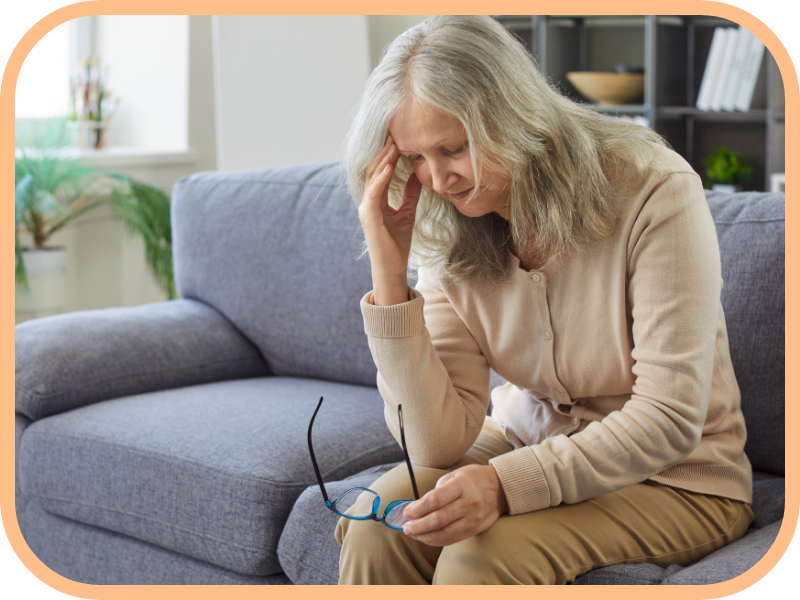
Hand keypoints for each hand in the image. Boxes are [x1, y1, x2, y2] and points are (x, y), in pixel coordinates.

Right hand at [358, 135, 421, 304]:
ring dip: (382, 162)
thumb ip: (410, 195)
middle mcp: (368, 203)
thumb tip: (417, 175)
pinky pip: (373, 195)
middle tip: (394, 135)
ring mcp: (366, 210)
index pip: (379, 173)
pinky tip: (389, 167)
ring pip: (372, 180)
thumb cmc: (397, 244)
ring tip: (393, 146)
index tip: (398, 140)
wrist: (392, 268)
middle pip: (373, 172)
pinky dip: (381, 180)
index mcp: (375, 201)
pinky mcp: (370, 219)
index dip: (387, 156)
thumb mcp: (407, 213)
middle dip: (384, 153)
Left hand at [401, 465, 508, 545]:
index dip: (418, 508)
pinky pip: (453, 539)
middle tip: (406, 527)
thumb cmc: (473, 478)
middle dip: (419, 526)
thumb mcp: (455, 475)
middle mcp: (469, 502)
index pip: (436, 500)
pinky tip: (426, 538)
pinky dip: (436, 541)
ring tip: (413, 534)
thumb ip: (437, 491)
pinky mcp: (476, 529)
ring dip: (425, 536)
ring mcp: (474, 518)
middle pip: (439, 519)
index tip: (407, 512)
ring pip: (445, 533)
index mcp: (462, 485)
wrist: (500, 488)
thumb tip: (418, 508)